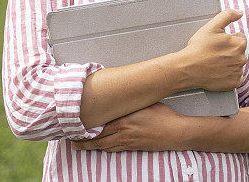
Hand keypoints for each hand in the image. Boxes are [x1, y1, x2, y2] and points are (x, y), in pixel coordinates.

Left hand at [71, 103, 186, 151]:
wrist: (176, 133)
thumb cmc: (163, 116)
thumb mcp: (144, 105)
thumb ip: (128, 104)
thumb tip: (117, 99)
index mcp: (123, 122)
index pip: (99, 129)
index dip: (86, 131)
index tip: (76, 129)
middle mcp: (123, 134)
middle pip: (99, 141)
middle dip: (84, 143)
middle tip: (72, 143)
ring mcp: (129, 143)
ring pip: (105, 147)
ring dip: (92, 147)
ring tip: (81, 146)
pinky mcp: (134, 147)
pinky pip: (115, 149)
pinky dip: (105, 149)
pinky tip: (102, 147)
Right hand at [176, 9, 246, 90]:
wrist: (188, 68)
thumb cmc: (199, 47)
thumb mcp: (212, 26)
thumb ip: (228, 15)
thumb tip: (240, 12)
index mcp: (240, 44)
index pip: (240, 38)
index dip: (228, 39)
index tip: (217, 42)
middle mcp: (242, 59)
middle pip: (238, 51)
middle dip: (229, 50)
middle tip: (214, 52)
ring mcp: (237, 72)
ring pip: (236, 64)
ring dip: (229, 62)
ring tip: (214, 62)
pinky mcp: (233, 84)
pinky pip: (235, 78)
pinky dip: (229, 75)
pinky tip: (218, 71)